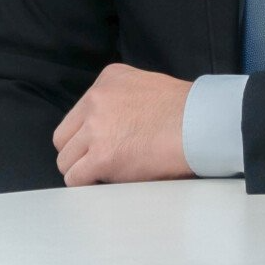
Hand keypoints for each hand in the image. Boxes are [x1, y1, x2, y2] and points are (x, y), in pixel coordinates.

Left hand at [53, 63, 193, 185]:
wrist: (200, 123)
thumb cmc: (185, 110)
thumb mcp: (146, 85)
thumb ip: (122, 100)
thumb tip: (112, 126)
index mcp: (108, 79)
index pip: (78, 113)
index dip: (87, 134)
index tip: (102, 144)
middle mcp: (96, 100)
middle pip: (64, 137)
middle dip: (78, 152)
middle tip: (99, 162)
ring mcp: (96, 128)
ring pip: (66, 160)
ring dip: (83, 170)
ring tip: (107, 174)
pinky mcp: (102, 156)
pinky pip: (75, 178)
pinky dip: (87, 185)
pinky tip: (107, 182)